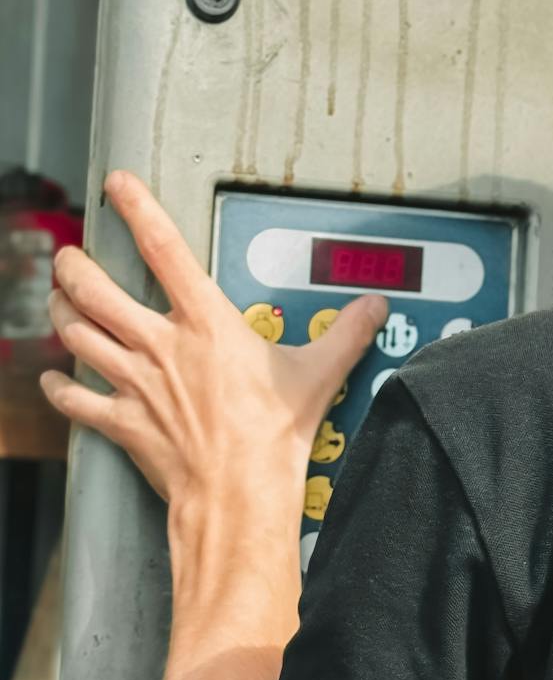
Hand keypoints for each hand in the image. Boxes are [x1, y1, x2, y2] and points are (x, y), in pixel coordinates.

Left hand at [40, 171, 387, 506]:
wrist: (239, 492)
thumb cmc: (272, 436)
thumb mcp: (317, 374)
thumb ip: (344, 334)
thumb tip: (371, 310)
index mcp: (206, 322)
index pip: (164, 248)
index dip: (137, 208)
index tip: (119, 186)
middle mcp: (161, 346)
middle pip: (96, 290)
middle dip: (73, 267)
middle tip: (69, 255)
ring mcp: (135, 383)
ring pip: (79, 335)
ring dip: (61, 314)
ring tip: (57, 299)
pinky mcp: (123, 423)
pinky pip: (77, 401)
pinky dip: (60, 388)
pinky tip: (54, 380)